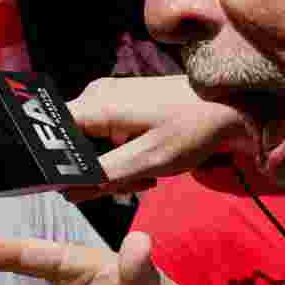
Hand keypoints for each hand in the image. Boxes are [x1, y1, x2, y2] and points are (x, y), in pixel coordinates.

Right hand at [65, 76, 251, 201]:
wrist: (233, 107)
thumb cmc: (195, 128)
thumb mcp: (150, 160)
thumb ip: (104, 175)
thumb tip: (67, 188)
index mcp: (98, 104)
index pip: (51, 133)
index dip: (53, 162)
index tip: (73, 186)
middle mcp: (97, 96)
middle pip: (71, 144)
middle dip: (95, 173)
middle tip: (129, 185)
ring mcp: (110, 100)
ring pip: (91, 146)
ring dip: (113, 169)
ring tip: (146, 177)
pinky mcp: (123, 107)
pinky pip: (106, 140)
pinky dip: (122, 158)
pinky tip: (148, 168)